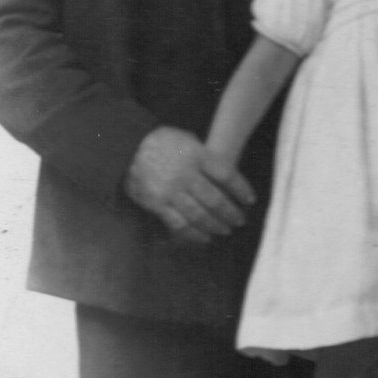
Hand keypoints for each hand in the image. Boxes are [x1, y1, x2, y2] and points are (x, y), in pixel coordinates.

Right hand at [125, 126, 255, 244]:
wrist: (127, 148)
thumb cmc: (163, 142)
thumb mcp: (188, 140)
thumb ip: (206, 157)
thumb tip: (225, 176)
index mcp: (197, 155)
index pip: (226, 174)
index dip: (241, 189)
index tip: (250, 200)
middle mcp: (186, 175)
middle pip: (215, 199)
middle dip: (231, 213)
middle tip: (240, 220)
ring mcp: (171, 191)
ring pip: (199, 215)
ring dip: (216, 225)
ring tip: (226, 230)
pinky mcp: (157, 204)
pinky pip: (179, 224)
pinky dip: (195, 234)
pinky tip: (205, 237)